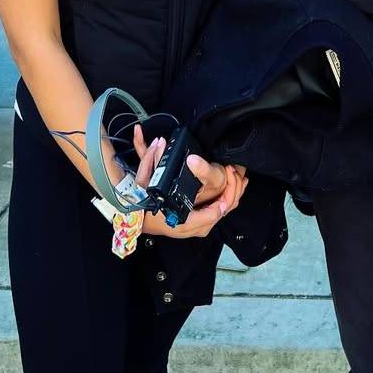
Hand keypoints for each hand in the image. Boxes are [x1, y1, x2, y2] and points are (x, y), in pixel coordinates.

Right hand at [131, 126, 246, 239]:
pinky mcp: (191, 228)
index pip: (208, 216)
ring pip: (217, 219)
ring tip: (238, 181)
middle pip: (217, 217)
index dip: (219, 202)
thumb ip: (151, 159)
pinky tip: (231, 194)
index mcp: (178, 219)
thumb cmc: (140, 201)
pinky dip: (223, 207)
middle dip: (230, 196)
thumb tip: (160, 142)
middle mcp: (186, 228)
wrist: (134, 218)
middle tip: (235, 177)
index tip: (225, 188)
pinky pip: (212, 220)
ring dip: (229, 200)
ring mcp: (189, 230)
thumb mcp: (144, 180)